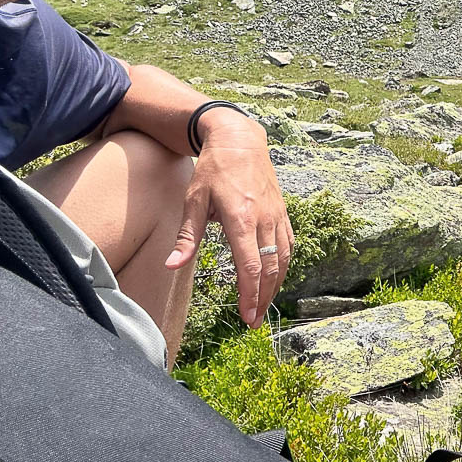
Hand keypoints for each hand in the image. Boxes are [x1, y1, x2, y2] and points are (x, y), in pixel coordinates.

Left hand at [164, 108, 290, 327]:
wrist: (240, 141)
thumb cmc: (213, 170)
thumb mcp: (193, 200)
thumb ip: (187, 237)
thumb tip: (172, 266)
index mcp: (240, 219)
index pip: (251, 266)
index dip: (249, 294)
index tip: (246, 315)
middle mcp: (264, 220)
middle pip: (270, 268)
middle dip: (263, 298)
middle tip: (253, 321)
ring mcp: (277, 216)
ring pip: (284, 259)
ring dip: (276, 286)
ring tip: (264, 306)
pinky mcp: (282, 212)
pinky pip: (289, 245)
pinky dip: (285, 266)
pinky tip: (277, 279)